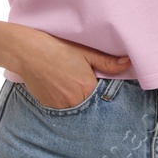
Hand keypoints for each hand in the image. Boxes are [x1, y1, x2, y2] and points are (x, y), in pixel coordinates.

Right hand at [14, 29, 131, 108]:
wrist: (29, 53)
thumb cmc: (58, 49)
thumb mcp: (86, 53)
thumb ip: (108, 62)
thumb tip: (128, 64)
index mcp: (87, 88)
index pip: (103, 95)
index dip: (102, 87)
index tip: (98, 80)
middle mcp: (75, 102)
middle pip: (90, 102)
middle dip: (91, 94)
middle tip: (82, 79)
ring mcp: (60, 107)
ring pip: (77, 106)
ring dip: (78, 98)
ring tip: (71, 82)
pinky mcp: (49, 107)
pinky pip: (63, 108)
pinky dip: (65, 100)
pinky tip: (61, 86)